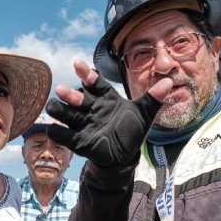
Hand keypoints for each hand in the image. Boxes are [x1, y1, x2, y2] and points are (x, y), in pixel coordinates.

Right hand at [44, 59, 171, 167]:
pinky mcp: (78, 141)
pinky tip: (51, 129)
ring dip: (58, 110)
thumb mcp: (144, 115)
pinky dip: (57, 133)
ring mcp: (83, 124)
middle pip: (78, 98)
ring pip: (66, 114)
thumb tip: (169, 82)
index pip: (96, 84)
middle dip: (71, 95)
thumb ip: (153, 99)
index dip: (87, 74)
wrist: (123, 157)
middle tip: (63, 90)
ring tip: (52, 107)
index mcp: (106, 99)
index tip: (77, 63)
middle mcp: (92, 109)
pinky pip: (65, 136)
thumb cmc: (131, 132)